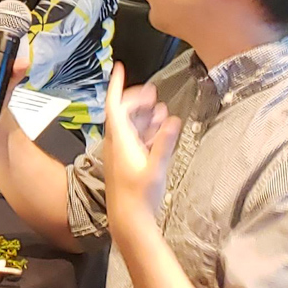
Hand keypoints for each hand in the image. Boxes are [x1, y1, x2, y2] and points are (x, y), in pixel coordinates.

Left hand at [100, 63, 181, 223]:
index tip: (120, 68)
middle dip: (138, 99)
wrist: (129, 219)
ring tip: (160, 105)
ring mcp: (122, 151)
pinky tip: (160, 126)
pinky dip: (147, 128)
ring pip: (131, 125)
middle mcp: (117, 142)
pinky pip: (136, 137)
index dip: (117, 86)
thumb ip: (164, 144)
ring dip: (144, 113)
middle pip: (124, 112)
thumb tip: (172, 119)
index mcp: (119, 140)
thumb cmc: (140, 196)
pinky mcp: (129, 160)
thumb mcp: (155, 168)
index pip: (115, 106)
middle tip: (153, 90)